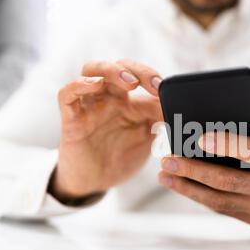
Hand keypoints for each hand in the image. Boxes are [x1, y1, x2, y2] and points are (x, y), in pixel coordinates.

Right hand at [50, 59, 162, 201]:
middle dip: (138, 70)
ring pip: (91, 71)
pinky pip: (67, 94)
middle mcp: (108, 98)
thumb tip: (182, 111)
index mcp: (128, 102)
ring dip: (111, 70)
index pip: (141, 79)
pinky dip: (79, 85)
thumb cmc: (120, 157)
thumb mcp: (146, 139)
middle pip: (118, 67)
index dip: (155, 80)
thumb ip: (160, 123)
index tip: (170, 90)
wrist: (94, 182)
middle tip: (154, 84)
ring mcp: (89, 106)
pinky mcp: (71, 118)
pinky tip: (95, 85)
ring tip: (129, 81)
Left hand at [159, 115, 249, 229]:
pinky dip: (197, 196)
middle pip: (227, 180)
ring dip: (188, 188)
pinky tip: (179, 184)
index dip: (228, 145)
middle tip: (168, 160)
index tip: (202, 138)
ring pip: (218, 199)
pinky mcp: (247, 217)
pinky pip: (219, 207)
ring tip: (164, 175)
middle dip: (195, 171)